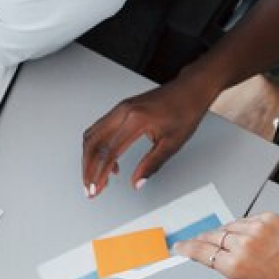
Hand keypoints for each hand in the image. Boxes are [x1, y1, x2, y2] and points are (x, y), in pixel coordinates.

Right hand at [80, 82, 215, 197]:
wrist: (190, 89)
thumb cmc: (185, 111)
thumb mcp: (172, 143)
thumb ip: (152, 164)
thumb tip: (137, 182)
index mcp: (136, 119)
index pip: (110, 151)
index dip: (100, 173)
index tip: (96, 188)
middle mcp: (123, 111)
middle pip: (94, 143)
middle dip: (88, 168)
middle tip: (90, 188)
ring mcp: (120, 108)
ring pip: (93, 135)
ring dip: (89, 158)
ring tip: (95, 178)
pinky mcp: (121, 109)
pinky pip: (100, 129)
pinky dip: (97, 147)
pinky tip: (108, 162)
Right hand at [173, 213, 278, 278]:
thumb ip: (224, 268)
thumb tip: (209, 256)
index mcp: (235, 265)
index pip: (201, 251)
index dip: (187, 248)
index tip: (179, 246)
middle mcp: (244, 244)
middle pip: (211, 235)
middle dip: (204, 240)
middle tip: (201, 243)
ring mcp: (257, 228)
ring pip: (227, 226)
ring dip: (226, 234)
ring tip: (236, 245)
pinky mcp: (268, 218)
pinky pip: (245, 220)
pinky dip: (243, 228)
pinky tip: (251, 238)